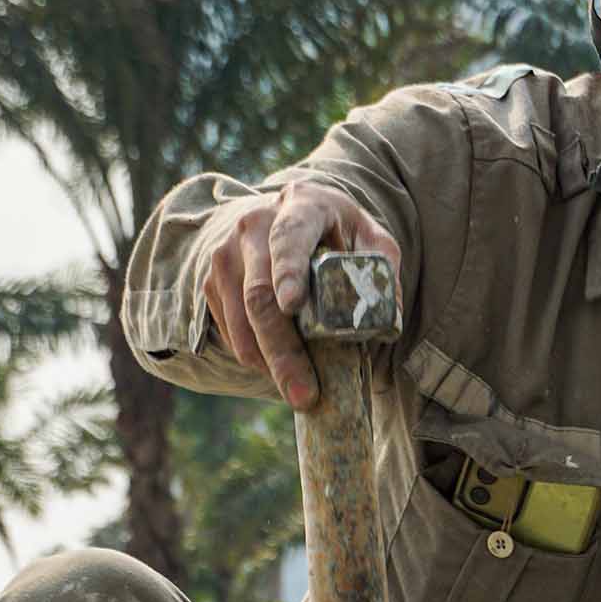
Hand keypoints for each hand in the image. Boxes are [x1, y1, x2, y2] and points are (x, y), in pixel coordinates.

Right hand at [202, 182, 401, 410]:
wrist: (279, 214)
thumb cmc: (334, 232)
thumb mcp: (368, 236)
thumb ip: (383, 267)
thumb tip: (389, 315)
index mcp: (301, 207)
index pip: (290, 238)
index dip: (289, 271)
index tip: (291, 305)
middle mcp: (254, 225)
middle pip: (260, 295)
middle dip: (282, 350)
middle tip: (304, 393)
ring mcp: (226, 254)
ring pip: (241, 319)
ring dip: (268, 363)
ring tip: (298, 394)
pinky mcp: (212, 281)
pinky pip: (230, 329)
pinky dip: (254, 356)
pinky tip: (279, 370)